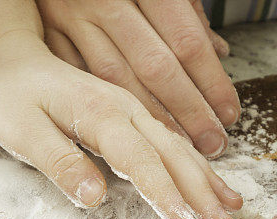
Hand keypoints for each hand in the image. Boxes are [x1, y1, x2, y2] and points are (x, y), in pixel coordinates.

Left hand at [0, 16, 241, 218]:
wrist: (10, 60)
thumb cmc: (10, 98)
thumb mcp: (22, 132)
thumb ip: (60, 163)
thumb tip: (95, 198)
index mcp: (100, 114)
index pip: (140, 160)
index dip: (165, 193)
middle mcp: (124, 109)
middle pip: (172, 153)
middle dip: (201, 191)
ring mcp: (131, 110)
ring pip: (178, 145)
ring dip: (206, 178)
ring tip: (231, 205)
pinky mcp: (130, 114)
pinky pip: (169, 140)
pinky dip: (193, 163)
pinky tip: (208, 180)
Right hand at [37, 0, 239, 157]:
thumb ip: (188, 15)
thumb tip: (218, 52)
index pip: (187, 41)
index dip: (211, 82)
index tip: (228, 114)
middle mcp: (106, 0)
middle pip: (155, 65)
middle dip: (187, 110)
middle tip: (211, 142)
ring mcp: (72, 15)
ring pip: (114, 78)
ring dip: (148, 118)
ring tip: (177, 146)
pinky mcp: (47, 31)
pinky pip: (76, 77)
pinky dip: (101, 105)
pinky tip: (124, 133)